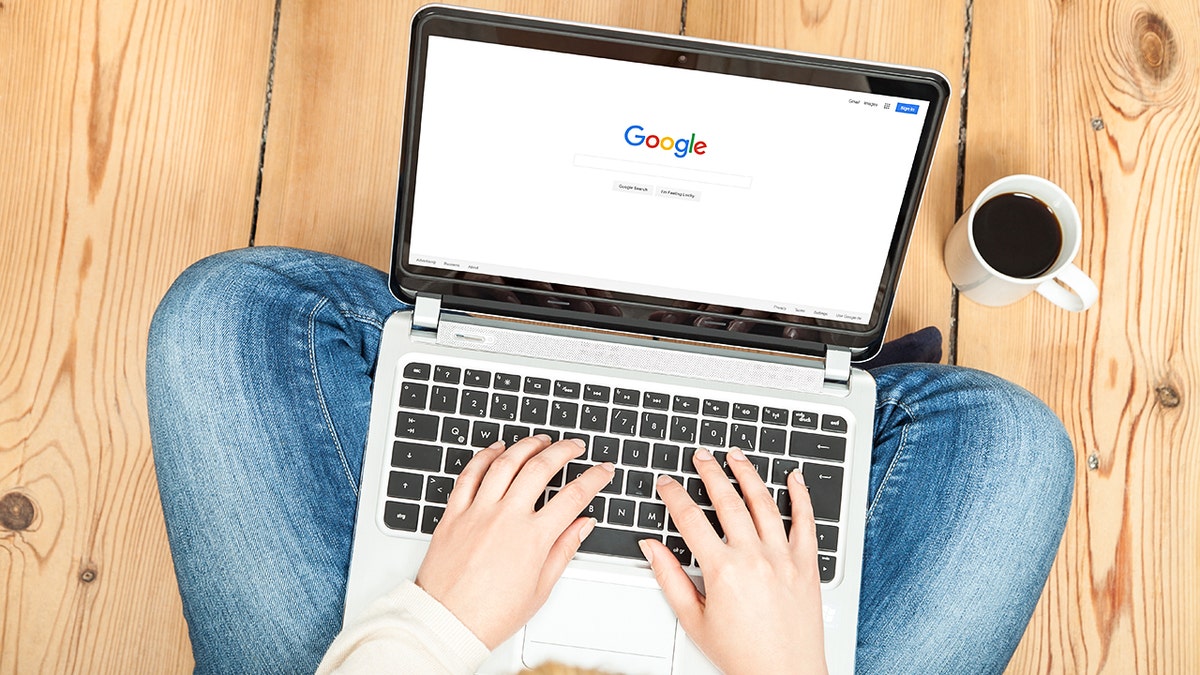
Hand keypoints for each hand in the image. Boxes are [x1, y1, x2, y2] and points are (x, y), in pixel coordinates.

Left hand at [415, 435, 613, 648]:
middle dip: (563, 451)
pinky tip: (496, 450)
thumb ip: (563, 550)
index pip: (573, 496)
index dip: (593, 478)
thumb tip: (583, 525)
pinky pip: (470, 475)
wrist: (447, 623)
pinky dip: (485, 457)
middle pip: (540, 468)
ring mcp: (478, 512)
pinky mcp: (454, 514)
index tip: (602, 470)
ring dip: (526, 446)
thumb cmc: (491, 614)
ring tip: (541, 440)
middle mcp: (506, 518)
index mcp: (532, 538)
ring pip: (505, 463)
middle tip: (574, 446)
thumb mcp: (540, 588)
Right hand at [641, 447, 827, 674]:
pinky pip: (806, 521)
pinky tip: (794, 478)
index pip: (690, 519)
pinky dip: (801, 496)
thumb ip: (669, 578)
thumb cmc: (742, 654)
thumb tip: (651, 548)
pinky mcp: (807, 564)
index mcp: (722, 570)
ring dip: (748, 474)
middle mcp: (754, 557)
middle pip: (727, 501)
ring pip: (764, 503)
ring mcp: (784, 558)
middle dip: (710, 473)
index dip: (675, 496)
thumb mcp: (693, 620)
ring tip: (736, 456)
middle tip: (700, 456)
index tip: (667, 483)